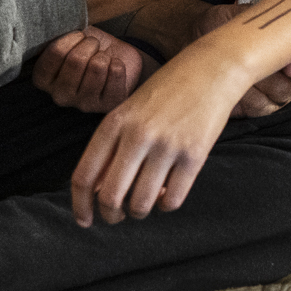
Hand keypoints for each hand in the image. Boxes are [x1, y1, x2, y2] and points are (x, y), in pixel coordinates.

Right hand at [33, 26, 155, 111]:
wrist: (115, 58)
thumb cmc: (88, 48)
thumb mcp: (68, 38)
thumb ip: (56, 34)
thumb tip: (55, 24)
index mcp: (43, 79)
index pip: (55, 52)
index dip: (72, 37)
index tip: (79, 36)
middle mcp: (60, 96)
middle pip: (76, 60)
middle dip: (90, 44)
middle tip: (93, 45)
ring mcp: (83, 104)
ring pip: (97, 66)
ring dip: (103, 55)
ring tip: (102, 57)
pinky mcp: (108, 105)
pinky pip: (115, 73)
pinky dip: (117, 64)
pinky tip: (113, 67)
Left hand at [69, 51, 253, 225]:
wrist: (211, 69)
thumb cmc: (166, 92)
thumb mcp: (130, 111)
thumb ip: (112, 146)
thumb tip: (100, 194)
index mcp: (114, 123)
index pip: (84, 176)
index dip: (79, 205)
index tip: (84, 220)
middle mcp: (137, 135)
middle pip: (110, 197)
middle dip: (110, 216)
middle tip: (116, 217)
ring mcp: (167, 146)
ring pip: (141, 204)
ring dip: (139, 212)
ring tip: (144, 203)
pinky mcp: (194, 155)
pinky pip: (172, 200)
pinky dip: (166, 205)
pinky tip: (167, 194)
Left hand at [197, 3, 290, 117]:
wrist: (194, 36)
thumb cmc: (228, 21)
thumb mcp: (252, 11)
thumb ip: (278, 17)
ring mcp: (283, 88)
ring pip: (289, 92)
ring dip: (268, 80)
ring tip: (250, 67)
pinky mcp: (262, 105)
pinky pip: (264, 106)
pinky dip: (248, 94)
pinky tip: (236, 83)